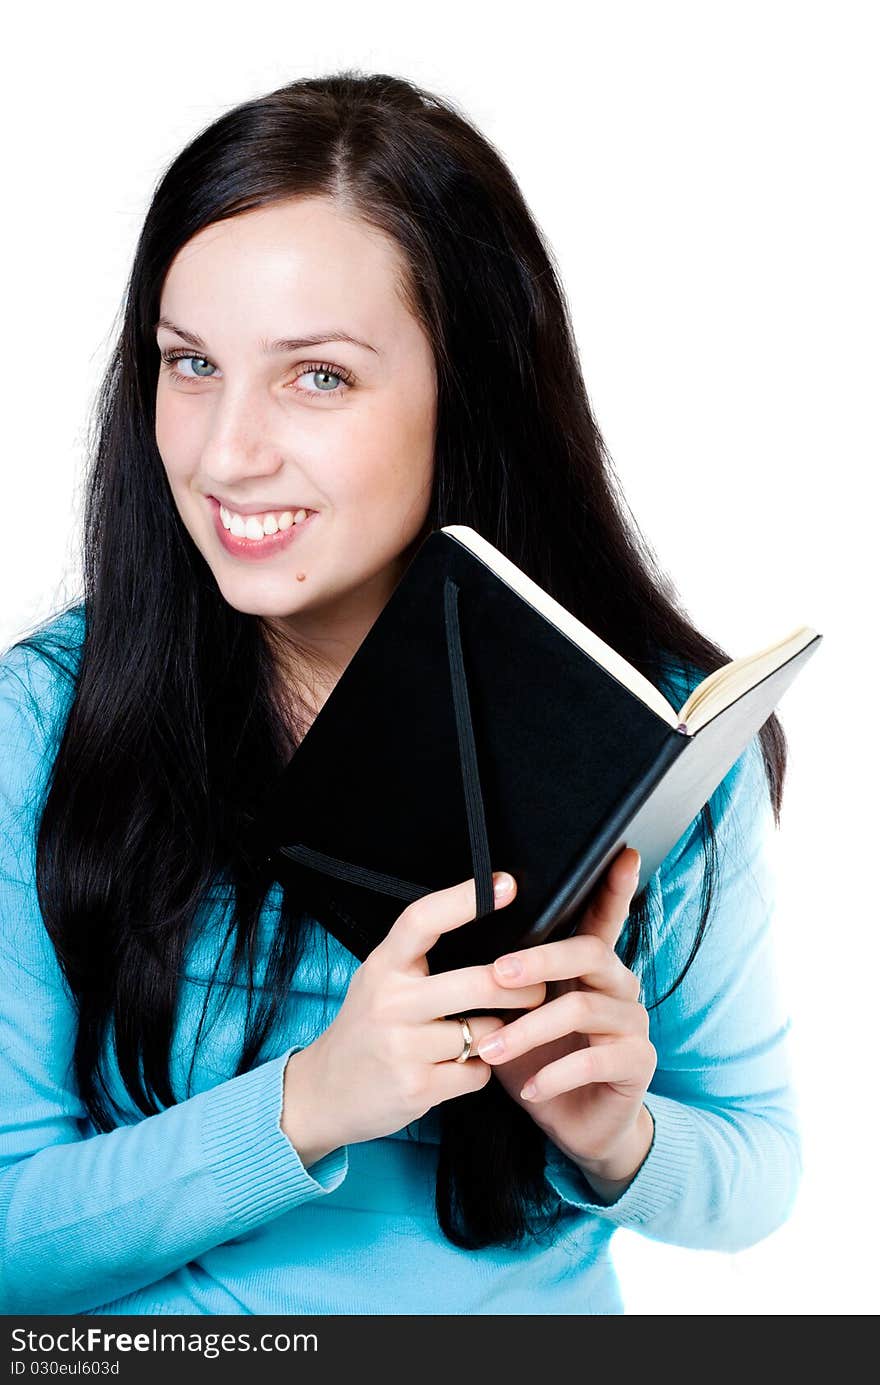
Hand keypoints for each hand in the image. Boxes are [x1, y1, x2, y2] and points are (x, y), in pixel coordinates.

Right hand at [281, 872, 544, 1165]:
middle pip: (478, 984)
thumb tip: (486, 932)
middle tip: (538, 988)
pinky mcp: (417, 1088)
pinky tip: (461, 1066)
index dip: (465, 900)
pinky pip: (478, 1072)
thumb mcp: (379, 980)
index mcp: (383, 966)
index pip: (423, 921)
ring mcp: (402, 1047)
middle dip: (521, 988)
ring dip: (497, 1035)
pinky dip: (479, 1070)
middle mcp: (391, 1002)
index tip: (505, 885)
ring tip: (484, 1035)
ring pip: (486, 1033)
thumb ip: (418, 958)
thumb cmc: (366, 1028)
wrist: (323, 1093)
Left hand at [475, 847, 656, 1187]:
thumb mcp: (515, 1014)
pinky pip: (597, 1059)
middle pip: (587, 952)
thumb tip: (460, 943)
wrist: (572, 1125)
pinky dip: (555, 1074)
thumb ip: (503, 978)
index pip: (603, 915)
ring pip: (583, 1008)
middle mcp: (617, 984)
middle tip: (495, 974)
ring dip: (529, 1029)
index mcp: (589, 965)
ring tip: (489, 1048)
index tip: (621, 853)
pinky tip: (530, 1088)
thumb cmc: (539, 1059)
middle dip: (539, 959)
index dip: (614, 886)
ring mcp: (632, 1023)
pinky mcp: (636, 1063)